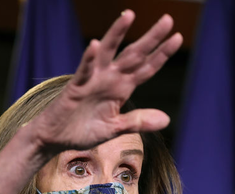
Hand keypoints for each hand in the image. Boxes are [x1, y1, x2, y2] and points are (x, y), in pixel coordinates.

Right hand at [29, 10, 182, 153]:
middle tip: (168, 19)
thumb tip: (166, 119)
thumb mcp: (115, 128)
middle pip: (134, 54)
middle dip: (150, 38)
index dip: (162, 54)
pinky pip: (83, 70)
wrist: (56, 138)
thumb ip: (138, 121)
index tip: (178, 37)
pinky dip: (89, 58)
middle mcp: (110, 79)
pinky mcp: (75, 86)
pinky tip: (96, 45)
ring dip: (117, 33)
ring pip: (108, 52)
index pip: (146, 68)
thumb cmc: (84, 130)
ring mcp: (93, 80)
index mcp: (122, 89)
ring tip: (129, 15)